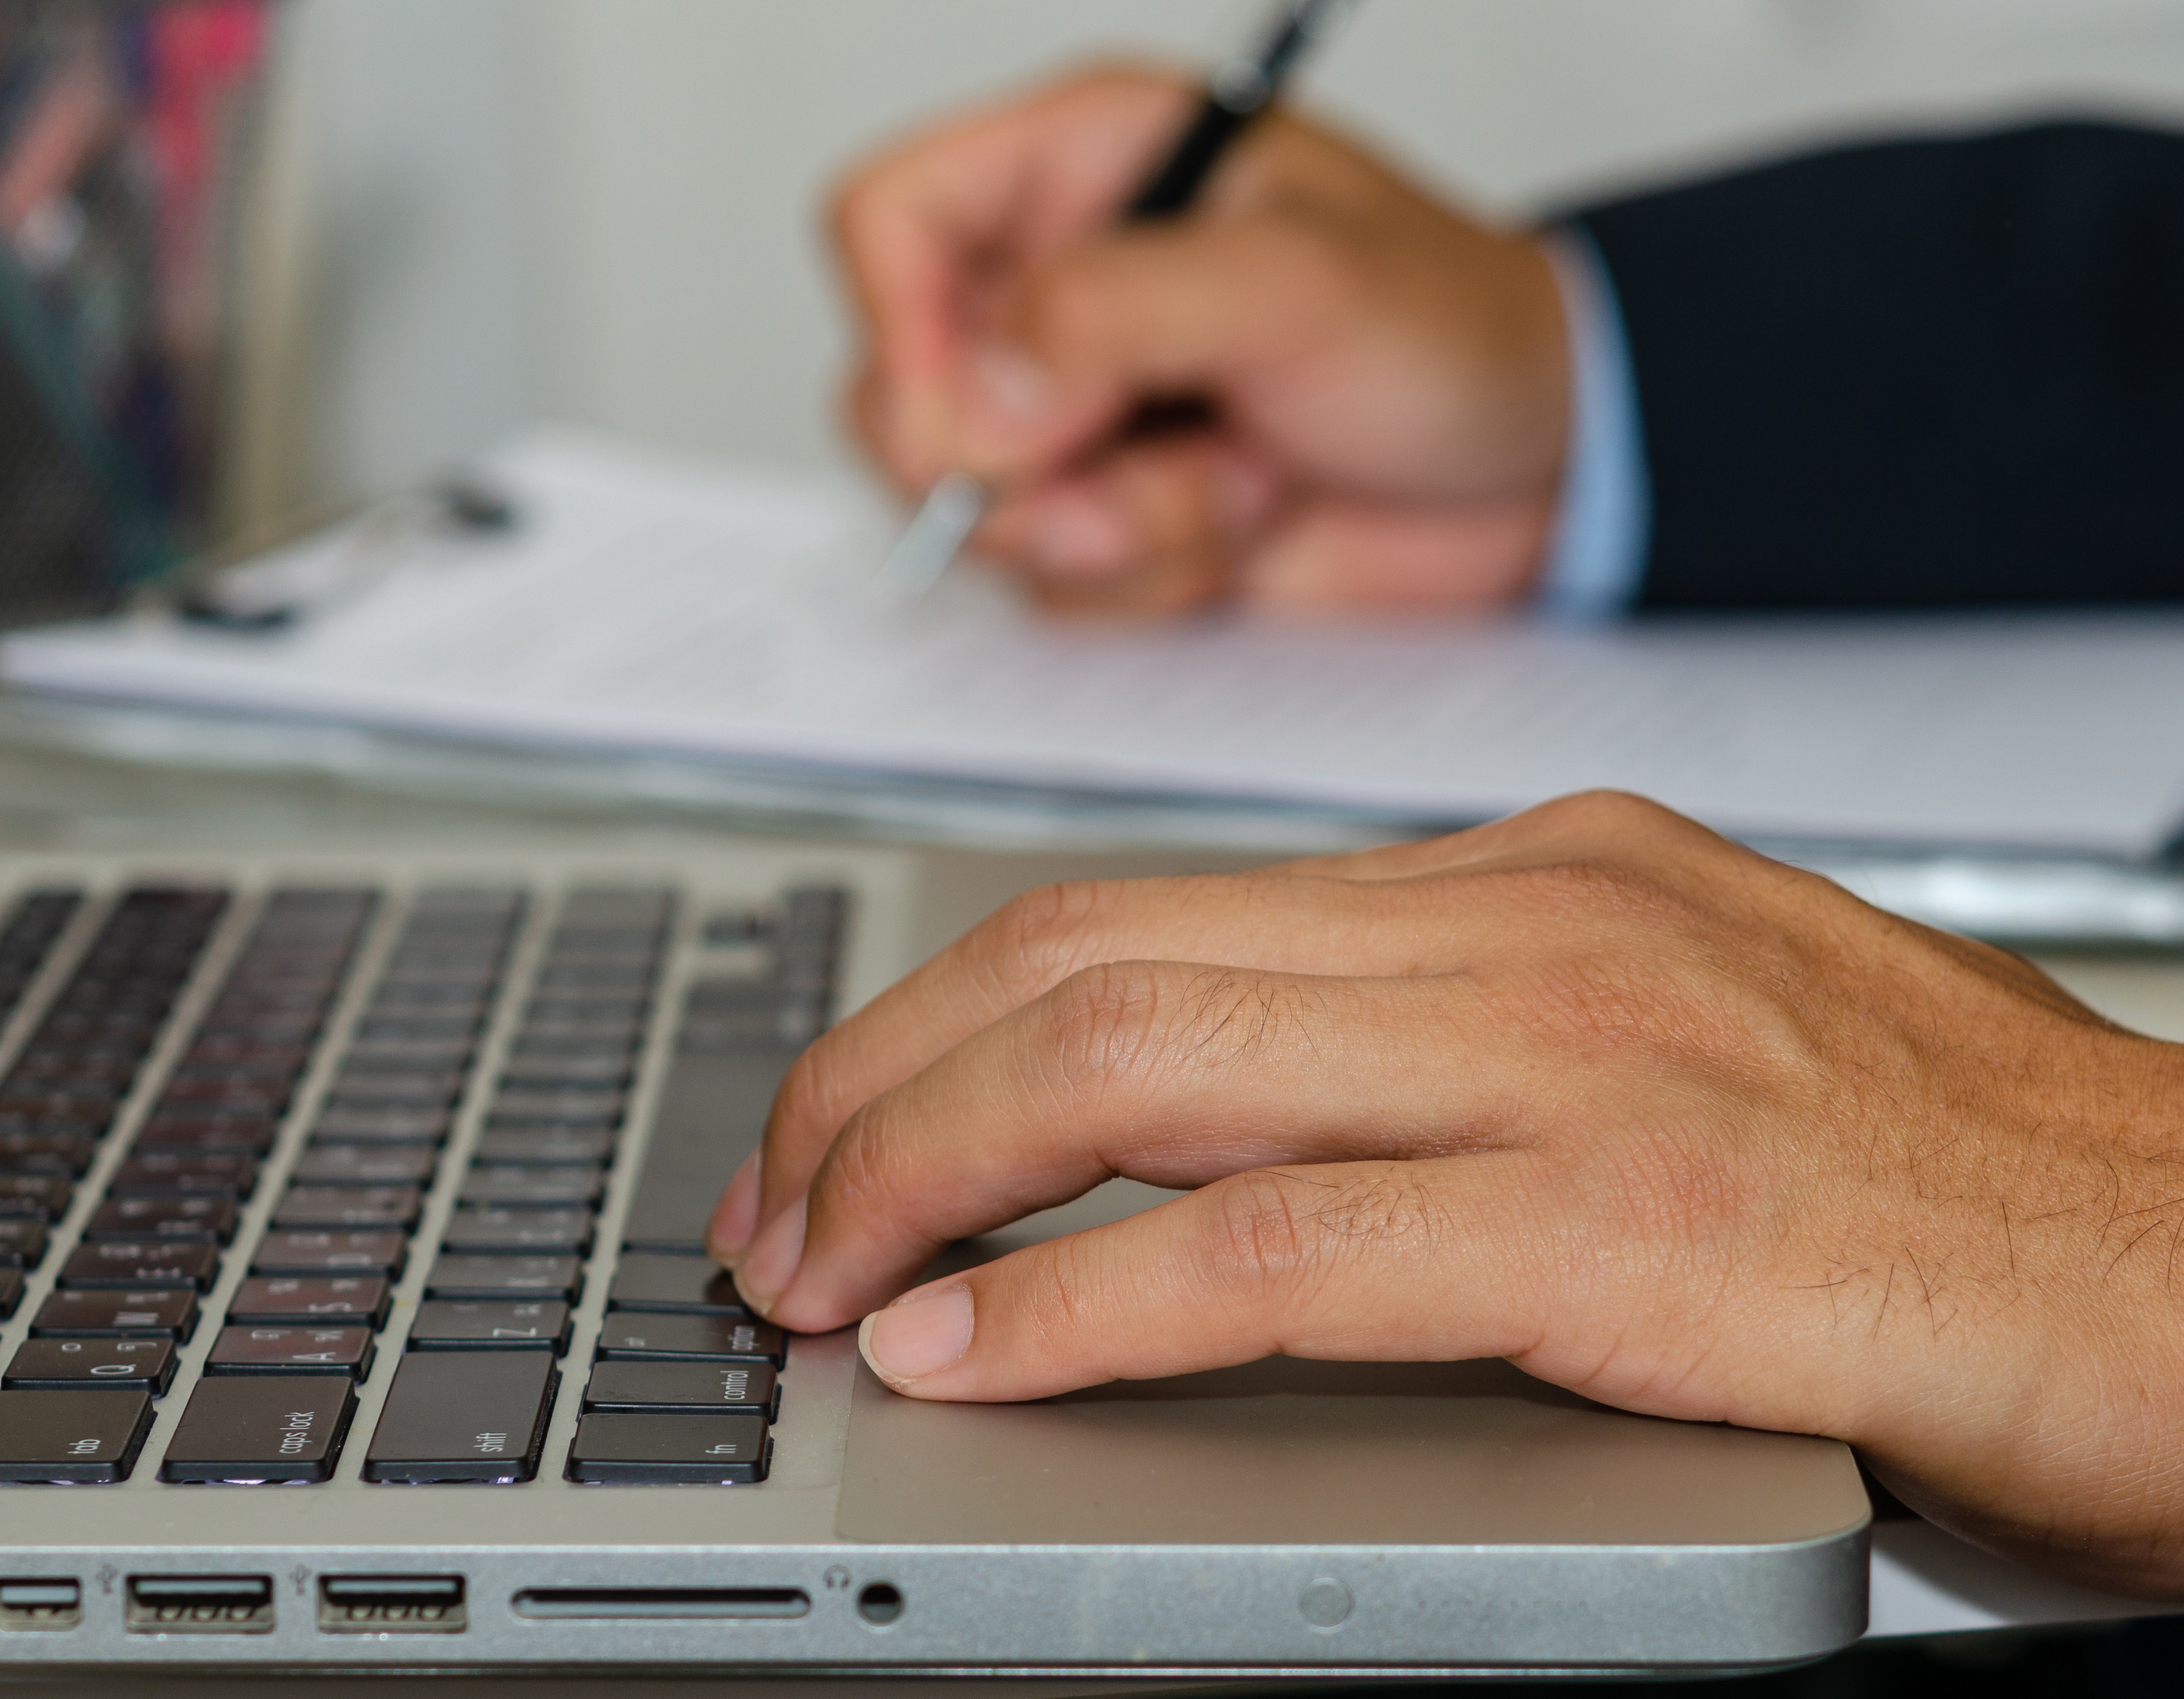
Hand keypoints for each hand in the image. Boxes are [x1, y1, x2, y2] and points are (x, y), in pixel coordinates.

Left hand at [707, 793, 2183, 1597]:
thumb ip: (1447, 1052)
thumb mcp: (1661, 1047)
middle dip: (881, 1088)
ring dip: (929, 1179)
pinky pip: (1276, 1251)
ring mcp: (1574, 1057)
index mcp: (1524, 877)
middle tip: (772, 1209)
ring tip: (815, 1275)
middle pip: (1089, 964)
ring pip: (1140, 1071)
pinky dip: (1088, 1307)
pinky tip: (974, 1354)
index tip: (845, 1117)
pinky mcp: (1628, 1223)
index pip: (1140, 910)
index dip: (945, 1019)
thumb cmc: (1941, 1182)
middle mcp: (1526, 925)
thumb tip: (1231, 1125)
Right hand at [830, 64, 1570, 616]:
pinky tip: (1243, 525)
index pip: (889, 223)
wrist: (1545, 471)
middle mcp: (1055, 293)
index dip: (902, 329)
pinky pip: (1049, 587)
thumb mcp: (1301, 282)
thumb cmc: (1458, 329)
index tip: (977, 422)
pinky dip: (1148, 580)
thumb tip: (976, 401)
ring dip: (1110, 532)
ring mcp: (1074, 420)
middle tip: (1124, 476)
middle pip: (896, 395)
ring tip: (1237, 484)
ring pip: (973, 514)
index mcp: (1083, 168)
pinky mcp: (1107, 520)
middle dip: (1012, 474)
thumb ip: (1120, 312)